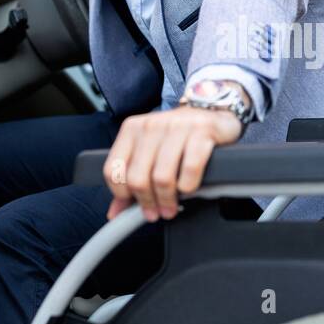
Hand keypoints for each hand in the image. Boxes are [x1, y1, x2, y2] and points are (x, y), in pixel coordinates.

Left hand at [103, 106, 243, 221]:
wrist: (209, 111)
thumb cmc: (177, 135)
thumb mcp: (149, 152)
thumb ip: (131, 179)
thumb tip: (116, 212)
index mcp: (132, 129)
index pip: (114, 169)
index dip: (122, 195)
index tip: (133, 206)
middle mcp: (151, 125)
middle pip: (138, 178)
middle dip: (147, 202)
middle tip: (156, 212)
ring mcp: (177, 127)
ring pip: (162, 177)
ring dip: (167, 200)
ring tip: (171, 207)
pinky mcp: (201, 132)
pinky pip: (190, 169)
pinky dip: (188, 186)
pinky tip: (188, 189)